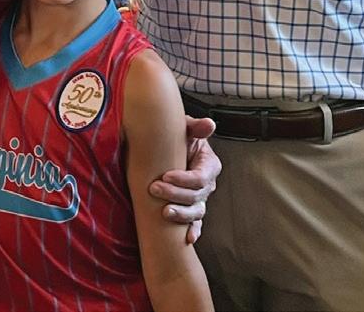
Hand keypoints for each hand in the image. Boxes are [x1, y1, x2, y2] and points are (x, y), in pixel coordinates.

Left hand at [147, 115, 220, 243]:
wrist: (166, 148)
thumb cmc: (177, 137)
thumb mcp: (184, 129)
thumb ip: (195, 127)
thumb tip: (209, 124)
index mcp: (209, 164)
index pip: (200, 177)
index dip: (184, 179)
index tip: (166, 175)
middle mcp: (207, 184)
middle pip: (196, 196)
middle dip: (175, 194)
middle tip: (154, 189)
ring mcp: (200, 198)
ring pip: (196, 212)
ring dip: (182, 215)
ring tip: (165, 213)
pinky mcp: (191, 208)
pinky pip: (196, 223)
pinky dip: (193, 231)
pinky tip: (187, 238)